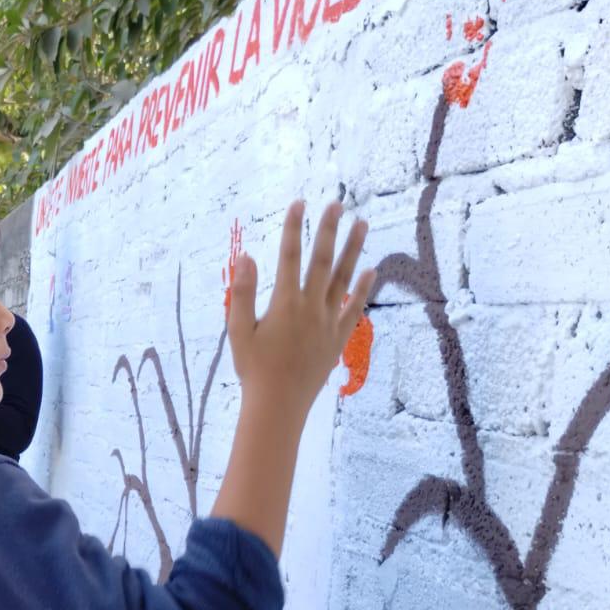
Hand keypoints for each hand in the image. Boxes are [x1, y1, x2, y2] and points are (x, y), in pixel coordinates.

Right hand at [227, 201, 374, 421]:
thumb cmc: (253, 369)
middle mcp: (310, 308)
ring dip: (354, 249)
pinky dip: (363, 288)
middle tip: (337, 204)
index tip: (299, 204)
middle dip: (328, 230)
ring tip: (363, 224)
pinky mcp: (338, 338)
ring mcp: (328, 322)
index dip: (294, 228)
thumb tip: (247, 257)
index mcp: (284, 304)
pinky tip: (371, 270)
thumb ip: (242, 292)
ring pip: (344, 278)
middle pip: (322, 260)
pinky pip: (355, 308)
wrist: (278, 405)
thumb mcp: (238, 331)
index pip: (290, 256)